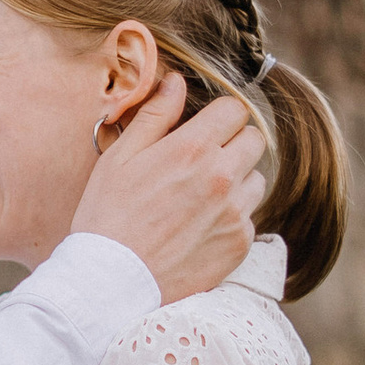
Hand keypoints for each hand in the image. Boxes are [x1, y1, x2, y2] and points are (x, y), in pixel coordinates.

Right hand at [72, 74, 262, 301]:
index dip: (219, 116)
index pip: (235, 109)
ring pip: (256, 179)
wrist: (112, 282)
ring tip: (200, 198)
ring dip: (237, 182)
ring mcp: (235, 212)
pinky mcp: (239, 244)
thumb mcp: (121, 157)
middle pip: (255, 140)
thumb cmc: (107, 216)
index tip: (204, 128)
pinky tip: (198, 228)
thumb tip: (177, 82)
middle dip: (233, 144)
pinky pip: (249, 218)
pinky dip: (231, 219)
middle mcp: (222, 177)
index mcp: (193, 148)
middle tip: (203, 161)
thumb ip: (155, 116)